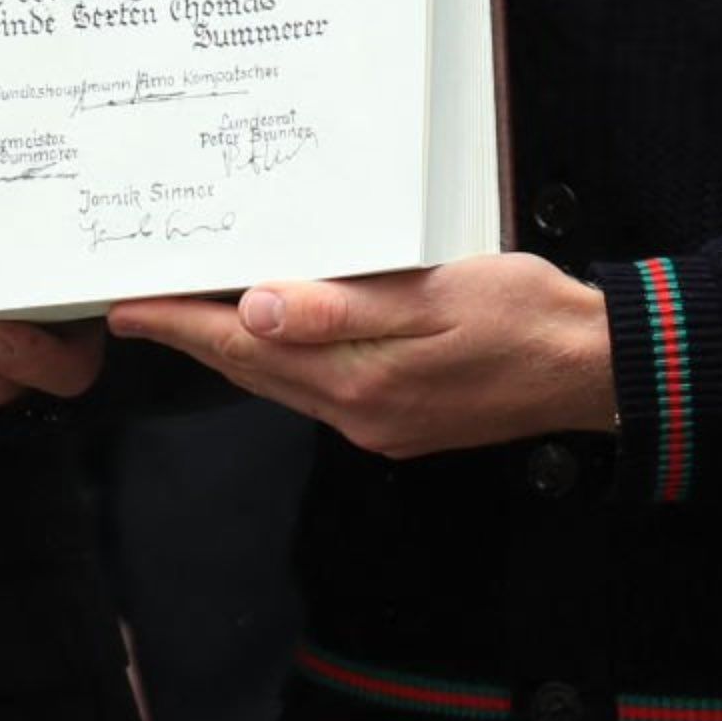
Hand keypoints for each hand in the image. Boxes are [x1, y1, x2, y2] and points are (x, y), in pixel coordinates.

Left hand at [105, 253, 615, 458]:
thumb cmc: (526, 317)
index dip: (180, 325)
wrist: (595, 370)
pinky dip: (280, 359)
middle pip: (252, 372)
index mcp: (361, 383)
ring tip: (189, 311)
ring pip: (280, 384)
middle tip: (138, 304)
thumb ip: (342, 307)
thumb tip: (256, 310)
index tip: (126, 307)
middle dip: (191, 337)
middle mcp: (360, 415)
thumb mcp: (435, 296)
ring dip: (232, 350)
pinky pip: (317, 390)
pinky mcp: (400, 419)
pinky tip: (275, 330)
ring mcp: (379, 424)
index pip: (245, 350)